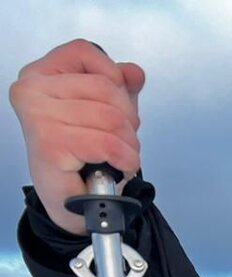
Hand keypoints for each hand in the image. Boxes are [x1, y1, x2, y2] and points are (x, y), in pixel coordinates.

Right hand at [9, 39, 144, 234]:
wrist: (72, 203)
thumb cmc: (81, 157)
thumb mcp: (106, 112)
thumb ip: (120, 87)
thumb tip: (133, 73)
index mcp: (41, 75)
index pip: (86, 52)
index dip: (114, 77)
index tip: (115, 102)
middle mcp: (32, 91)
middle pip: (108, 87)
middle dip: (127, 120)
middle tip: (117, 141)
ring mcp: (38, 116)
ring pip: (113, 118)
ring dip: (128, 145)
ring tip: (116, 156)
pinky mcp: (50, 143)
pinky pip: (108, 143)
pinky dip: (124, 159)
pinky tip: (116, 166)